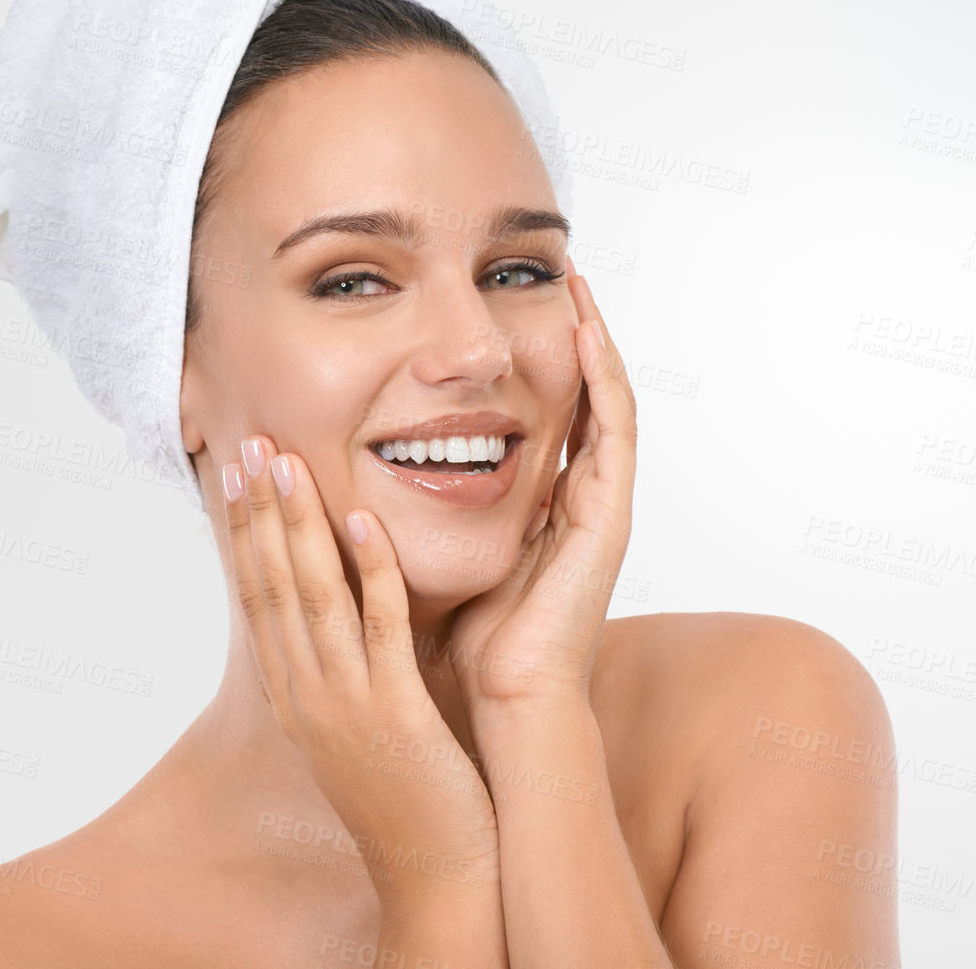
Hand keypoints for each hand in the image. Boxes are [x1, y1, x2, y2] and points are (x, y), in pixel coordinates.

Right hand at [223, 435, 502, 904]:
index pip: (257, 597)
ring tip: (287, 462)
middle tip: (249, 445)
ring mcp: (346, 700)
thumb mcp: (349, 722)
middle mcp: (306, 692)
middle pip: (271, 585)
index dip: (245, 532)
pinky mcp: (395, 709)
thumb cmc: (400, 791)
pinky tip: (363, 519)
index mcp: (293, 693)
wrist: (431, 870)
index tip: (238, 475)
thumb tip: (332, 605)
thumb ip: (336, 663)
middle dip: (259, 513)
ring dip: (299, 524)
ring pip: (314, 595)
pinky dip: (371, 568)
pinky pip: (380, 625)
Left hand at [449, 259, 637, 714]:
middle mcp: (581, 499)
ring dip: (596, 340)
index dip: (542, 362)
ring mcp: (603, 506)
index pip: (553, 415)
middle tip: (561, 276)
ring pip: (610, 402)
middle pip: (588, 398)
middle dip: (575, 336)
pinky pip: (617, 430)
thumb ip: (423, 513)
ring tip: (576, 284)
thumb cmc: (471, 640)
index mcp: (547, 508)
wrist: (506, 699)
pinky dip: (606, 378)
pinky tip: (587, 334)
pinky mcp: (612, 515)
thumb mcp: (442, 554)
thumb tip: (358, 476)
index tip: (517, 311)